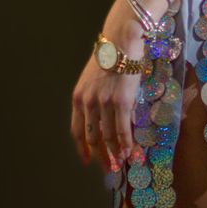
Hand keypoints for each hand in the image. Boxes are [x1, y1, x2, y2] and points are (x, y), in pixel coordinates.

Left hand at [70, 7, 145, 171]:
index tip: (86, 161)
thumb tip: (105, 118)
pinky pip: (123, 130)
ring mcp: (104, 104)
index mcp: (78, 97)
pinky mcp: (121, 102)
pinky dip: (126, 144)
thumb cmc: (111, 56)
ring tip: (121, 162)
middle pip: (92, 138)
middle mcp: (88, 103)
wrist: (121, 40)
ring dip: (115, 152)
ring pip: (109, 137)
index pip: (76, 131)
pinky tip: (130, 151)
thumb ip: (95, 98)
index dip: (82, 148)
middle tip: (108, 167)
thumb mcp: (94, 78)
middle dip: (100, 156)